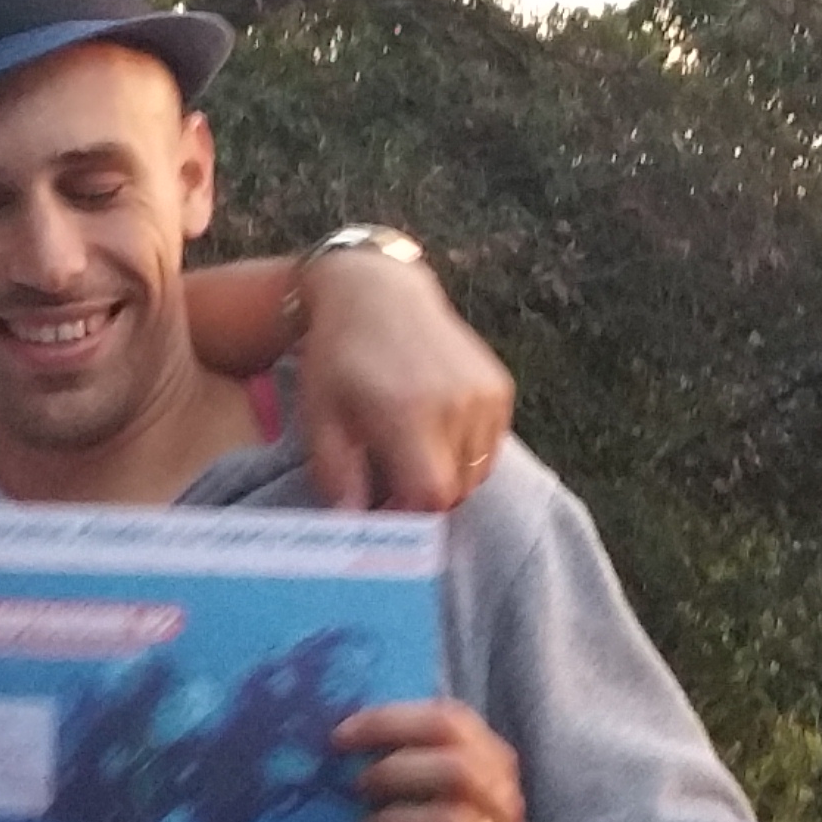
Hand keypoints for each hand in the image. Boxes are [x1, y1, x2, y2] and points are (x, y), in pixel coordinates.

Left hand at [291, 246, 514, 513]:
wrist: (377, 293)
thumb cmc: (338, 359)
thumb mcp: (321, 418)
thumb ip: (338, 477)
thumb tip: (352, 528)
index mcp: (408, 413)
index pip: (430, 497)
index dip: (408, 517)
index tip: (383, 510)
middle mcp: (456, 405)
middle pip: (455, 491)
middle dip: (423, 499)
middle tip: (390, 483)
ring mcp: (485, 395)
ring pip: (477, 474)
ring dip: (447, 478)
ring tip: (410, 452)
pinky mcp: (500, 387)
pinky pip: (490, 448)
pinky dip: (465, 454)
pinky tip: (433, 431)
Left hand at [345, 698, 548, 821]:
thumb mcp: (445, 780)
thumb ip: (408, 750)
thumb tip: (338, 731)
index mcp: (489, 759)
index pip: (449, 723)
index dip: (390, 722)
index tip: (341, 736)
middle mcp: (498, 802)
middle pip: (458, 772)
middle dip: (396, 773)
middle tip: (358, 785)